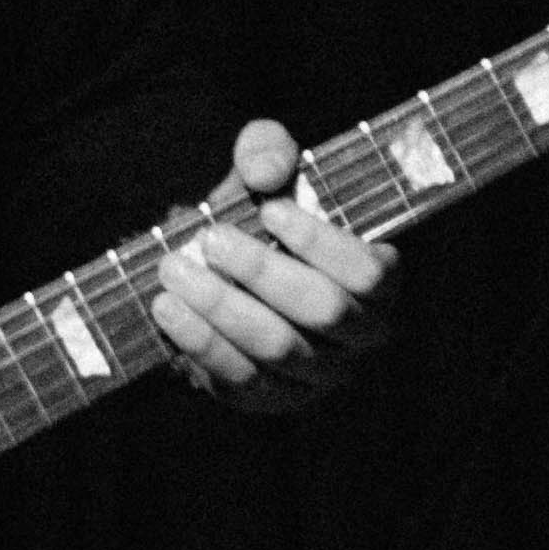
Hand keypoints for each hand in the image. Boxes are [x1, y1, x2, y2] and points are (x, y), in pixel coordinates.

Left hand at [156, 118, 396, 412]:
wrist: (226, 274)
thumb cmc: (260, 221)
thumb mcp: (268, 173)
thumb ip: (269, 149)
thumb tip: (265, 172)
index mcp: (379, 282)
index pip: (368, 272)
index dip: (320, 243)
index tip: (269, 210)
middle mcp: (362, 336)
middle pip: (324, 311)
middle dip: (262, 272)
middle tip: (211, 239)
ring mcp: (321, 376)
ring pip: (279, 349)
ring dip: (222, 307)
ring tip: (174, 270)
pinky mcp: (275, 400)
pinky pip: (242, 381)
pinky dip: (202, 344)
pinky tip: (169, 310)